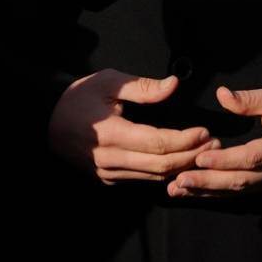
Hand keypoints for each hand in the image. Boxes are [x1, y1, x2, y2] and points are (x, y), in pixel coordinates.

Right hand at [48, 70, 217, 184]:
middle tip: (215, 144)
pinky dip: (163, 172)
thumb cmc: (79, 96)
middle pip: (161, 164)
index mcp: (112, 134)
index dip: (185, 139)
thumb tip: (174, 85)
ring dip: (181, 166)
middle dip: (191, 156)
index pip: (158, 143)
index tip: (206, 131)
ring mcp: (108, 173)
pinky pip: (141, 178)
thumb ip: (143, 87)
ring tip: (204, 152)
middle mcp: (111, 159)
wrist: (46, 121)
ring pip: (153, 176)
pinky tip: (179, 162)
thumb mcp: (108, 82)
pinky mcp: (107, 179)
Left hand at [167, 85, 261, 196]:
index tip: (200, 158)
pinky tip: (192, 191)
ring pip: (237, 191)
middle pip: (241, 181)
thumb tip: (222, 95)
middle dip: (209, 182)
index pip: (252, 157)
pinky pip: (238, 193)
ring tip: (177, 189)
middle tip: (180, 180)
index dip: (226, 160)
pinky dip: (214, 193)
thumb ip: (250, 99)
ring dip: (206, 191)